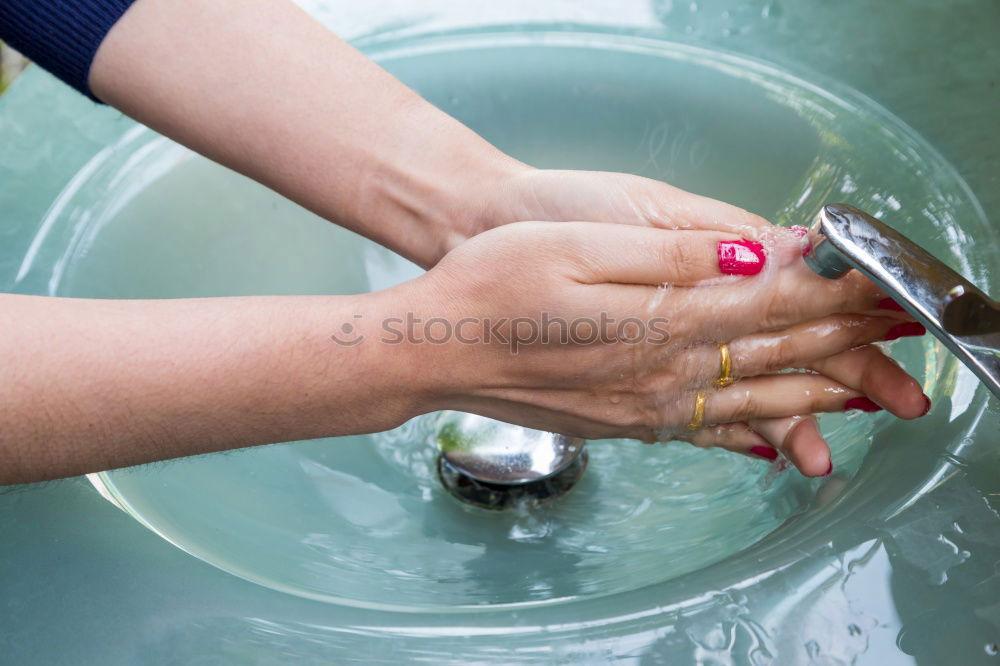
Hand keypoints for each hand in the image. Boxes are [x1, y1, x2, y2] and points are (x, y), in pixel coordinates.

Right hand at [403, 220, 927, 476]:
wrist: (437, 349)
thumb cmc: (496, 283)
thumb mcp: (581, 245)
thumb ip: (675, 255)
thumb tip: (756, 257)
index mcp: (661, 320)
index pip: (772, 302)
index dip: (833, 290)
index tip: (880, 280)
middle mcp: (664, 374)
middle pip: (776, 357)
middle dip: (845, 345)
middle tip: (898, 340)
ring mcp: (646, 408)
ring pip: (753, 405)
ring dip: (816, 396)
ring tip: (867, 394)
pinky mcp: (626, 424)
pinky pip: (709, 435)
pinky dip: (755, 436)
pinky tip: (778, 444)